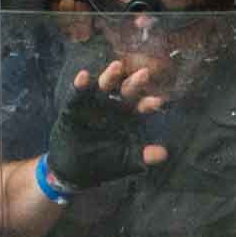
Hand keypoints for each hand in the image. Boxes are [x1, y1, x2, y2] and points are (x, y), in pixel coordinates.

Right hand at [47, 60, 169, 188]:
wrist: (72, 169)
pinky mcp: (74, 107)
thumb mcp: (124, 160)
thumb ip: (142, 156)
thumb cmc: (102, 163)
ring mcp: (93, 105)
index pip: (140, 107)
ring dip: (109, 77)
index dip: (148, 104)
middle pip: (125, 92)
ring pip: (103, 87)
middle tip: (144, 73)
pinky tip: (83, 75)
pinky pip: (77, 95)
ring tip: (117, 66)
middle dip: (134, 83)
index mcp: (127, 118)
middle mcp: (112, 107)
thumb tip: (163, 153)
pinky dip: (80, 85)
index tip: (157, 102)